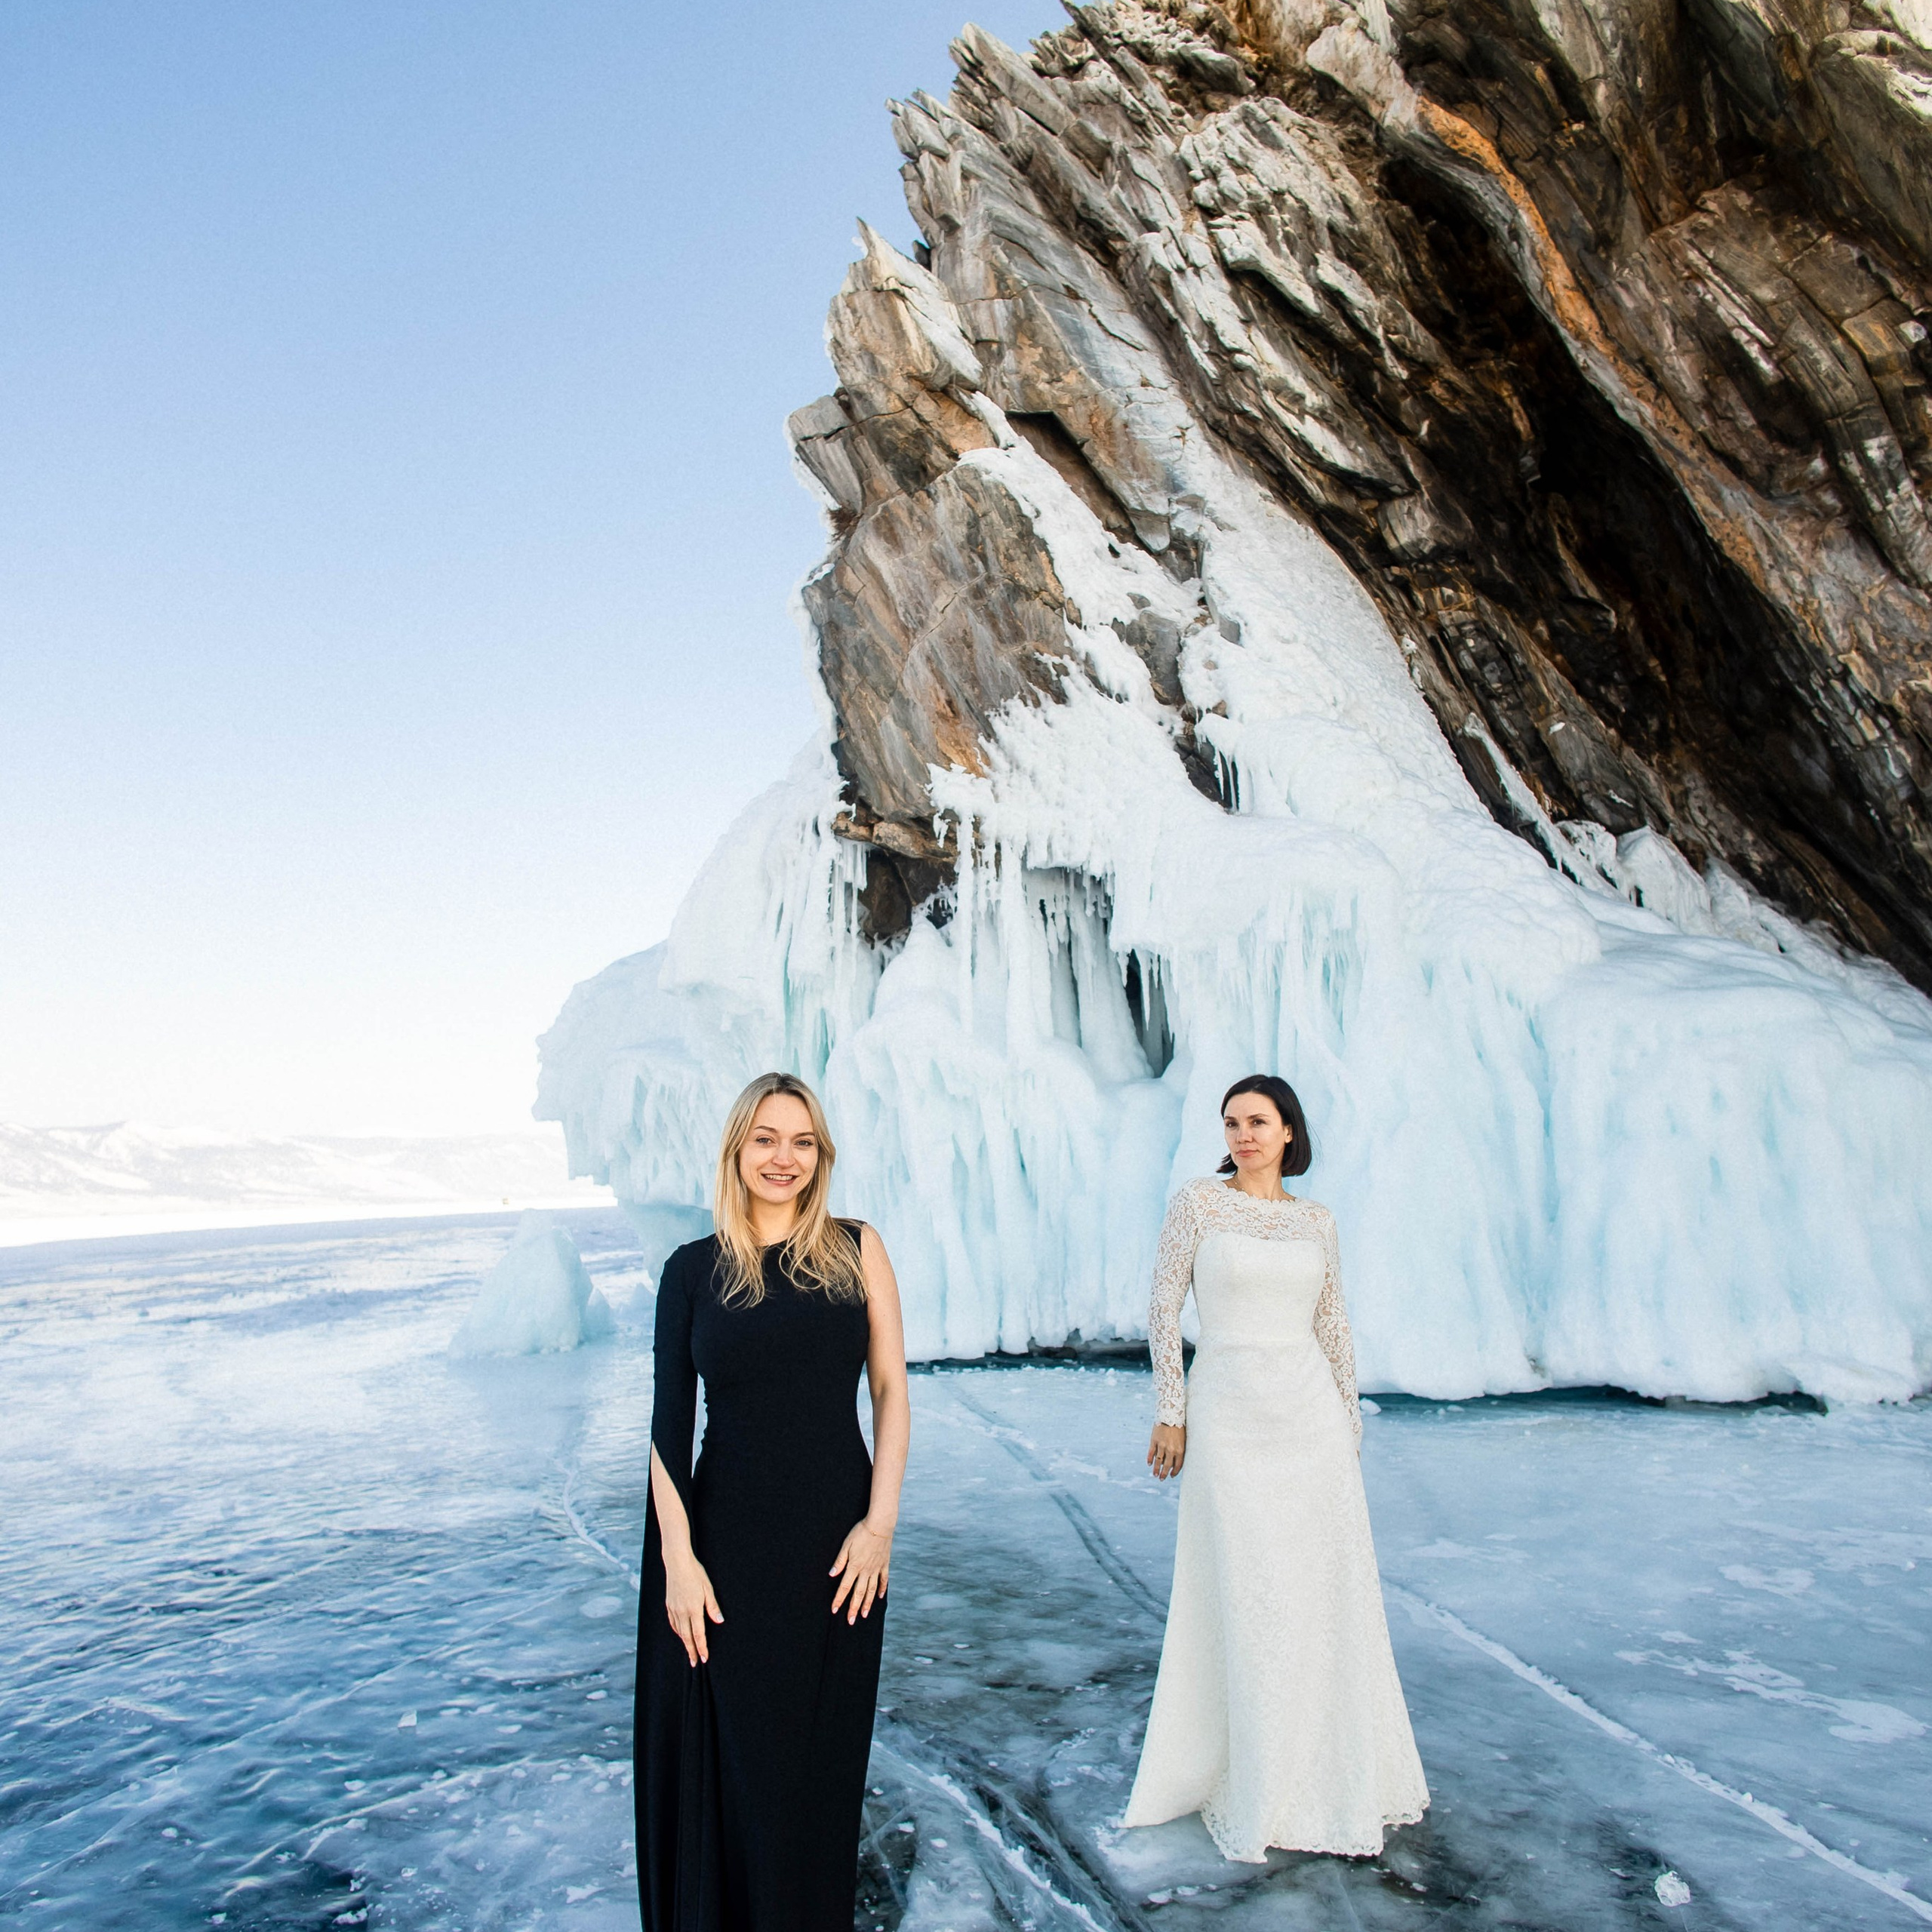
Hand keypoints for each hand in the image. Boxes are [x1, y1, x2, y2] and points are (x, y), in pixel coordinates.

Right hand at [663, 1549, 722, 1665]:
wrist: (677, 1562)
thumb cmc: (695, 1573)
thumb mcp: (708, 1588)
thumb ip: (713, 1606)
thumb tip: (719, 1621)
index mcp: (693, 1609)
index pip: (698, 1634)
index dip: (702, 1647)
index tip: (704, 1658)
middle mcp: (682, 1612)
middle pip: (687, 1637)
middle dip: (692, 1651)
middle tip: (695, 1663)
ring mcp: (674, 1609)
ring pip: (679, 1631)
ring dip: (685, 1642)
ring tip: (689, 1651)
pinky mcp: (669, 1605)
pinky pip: (673, 1623)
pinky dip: (677, 1631)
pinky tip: (680, 1634)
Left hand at [829, 1518, 892, 1622]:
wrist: (880, 1524)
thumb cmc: (861, 1532)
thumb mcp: (846, 1544)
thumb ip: (840, 1561)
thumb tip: (832, 1574)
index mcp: (855, 1566)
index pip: (845, 1587)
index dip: (839, 1599)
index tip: (834, 1610)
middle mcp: (866, 1570)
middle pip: (858, 1593)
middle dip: (853, 1608)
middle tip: (850, 1621)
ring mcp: (876, 1568)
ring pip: (871, 1590)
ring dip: (867, 1603)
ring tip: (863, 1615)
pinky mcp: (884, 1564)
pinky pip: (884, 1580)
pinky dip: (882, 1589)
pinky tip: (880, 1597)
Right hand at [1147, 1423, 1185, 1479]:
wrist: (1170, 1414)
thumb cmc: (1179, 1427)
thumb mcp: (1183, 1439)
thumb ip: (1180, 1450)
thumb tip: (1175, 1460)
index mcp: (1180, 1450)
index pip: (1177, 1465)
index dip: (1174, 1472)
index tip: (1172, 1476)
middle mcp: (1171, 1449)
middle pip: (1167, 1465)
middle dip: (1164, 1473)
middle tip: (1162, 1479)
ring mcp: (1162, 1445)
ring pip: (1158, 1461)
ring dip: (1156, 1469)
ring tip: (1154, 1475)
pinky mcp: (1154, 1441)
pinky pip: (1151, 1452)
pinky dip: (1150, 1459)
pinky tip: (1149, 1464)